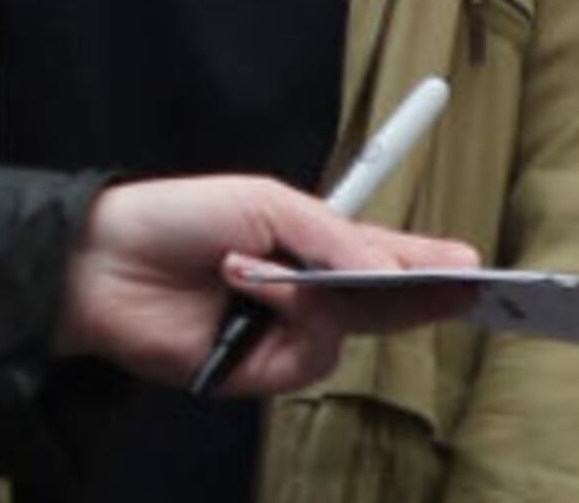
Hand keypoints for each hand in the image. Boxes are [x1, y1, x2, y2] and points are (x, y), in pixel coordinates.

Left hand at [53, 177, 481, 397]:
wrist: (106, 265)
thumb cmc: (184, 217)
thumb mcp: (271, 206)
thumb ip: (336, 240)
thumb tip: (390, 272)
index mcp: (316, 243)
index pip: (387, 256)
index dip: (431, 263)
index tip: (472, 267)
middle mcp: (308, 292)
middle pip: (385, 303)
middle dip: (425, 297)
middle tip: (463, 292)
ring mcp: (283, 334)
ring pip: (346, 333)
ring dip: (317, 300)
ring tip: (268, 273)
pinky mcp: (256, 371)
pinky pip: (303, 360)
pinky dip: (283, 327)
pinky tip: (249, 297)